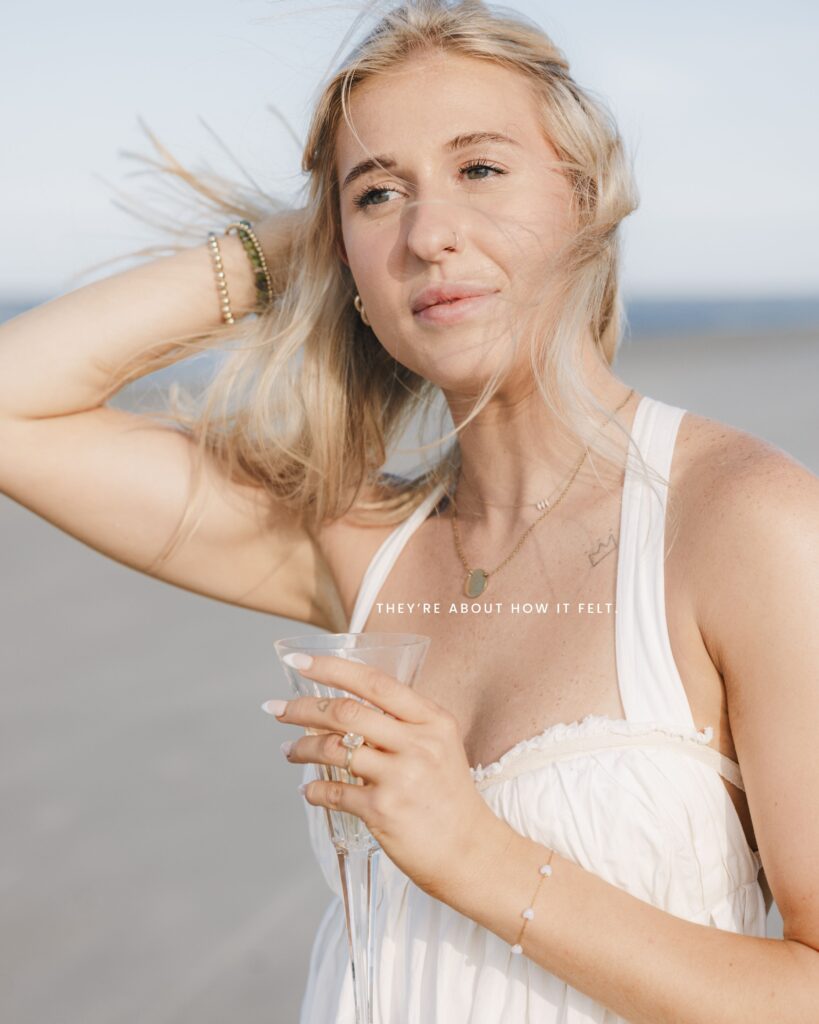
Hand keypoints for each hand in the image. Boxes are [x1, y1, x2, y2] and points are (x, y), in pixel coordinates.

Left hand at [263, 653, 509, 904]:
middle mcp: (418, 743)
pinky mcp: (383, 810)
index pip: (374, 682)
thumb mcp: (439, 746)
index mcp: (432, 719)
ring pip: (333, 749)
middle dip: (302, 708)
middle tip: (277, 710)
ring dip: (302, 748)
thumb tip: (346, 708)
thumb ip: (403, 723)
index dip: (331, 667)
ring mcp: (400, 777)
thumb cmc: (448, 797)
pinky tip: (308, 789)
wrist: (471, 852)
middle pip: (346, 712)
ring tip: (289, 750)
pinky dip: (313, 789)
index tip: (299, 660)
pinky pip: (333, 791)